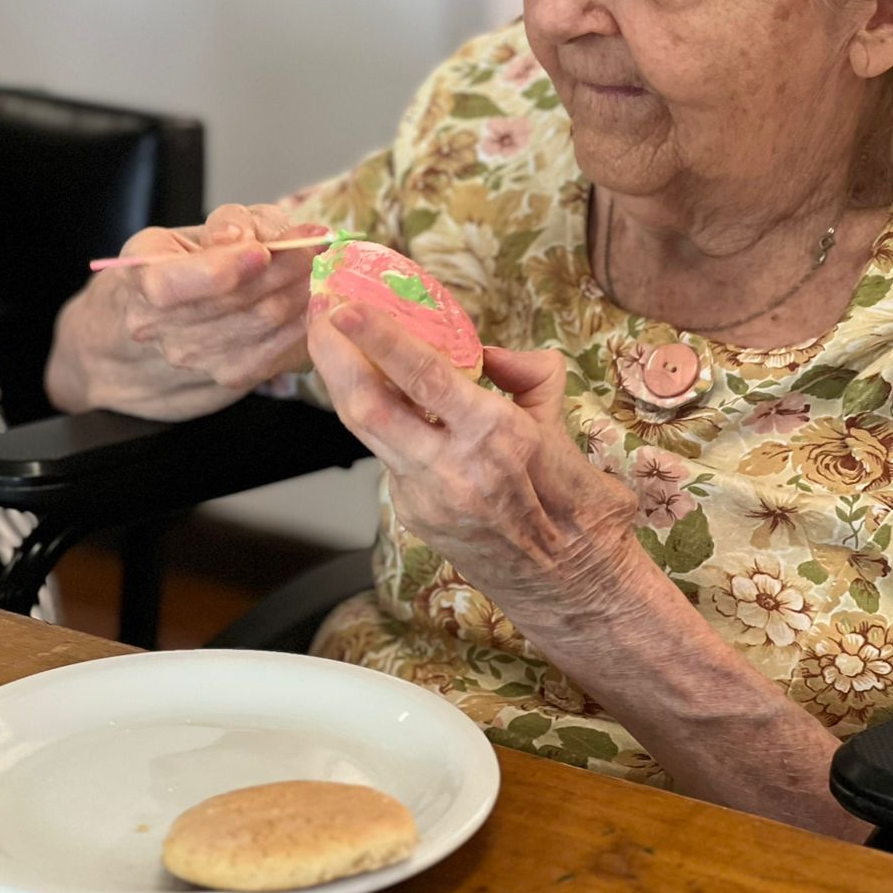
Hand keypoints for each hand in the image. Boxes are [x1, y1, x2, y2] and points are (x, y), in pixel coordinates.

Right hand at [116, 203, 331, 391]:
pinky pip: (276, 348)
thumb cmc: (197, 257)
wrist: (180, 315)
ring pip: (260, 323)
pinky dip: (305, 320)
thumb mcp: (206, 225)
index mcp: (140, 278)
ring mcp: (193, 357)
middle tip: (320, 243)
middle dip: (284, 268)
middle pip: (230, 302)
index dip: (218, 270)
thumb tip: (241, 237)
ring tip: (325, 263)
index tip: (260, 251)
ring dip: (302, 290)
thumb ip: (229, 223)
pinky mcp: (230, 374)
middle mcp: (159, 326)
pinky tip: (321, 297)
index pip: (169, 285)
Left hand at [306, 299, 640, 628]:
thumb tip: (486, 351)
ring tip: (328, 339)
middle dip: (332, 355)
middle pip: (368, 406)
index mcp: (494, 437)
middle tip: (318, 309)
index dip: (380, 340)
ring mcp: (424, 497)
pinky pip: (385, 454)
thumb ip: (526, 373)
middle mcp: (451, 468)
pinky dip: (374, 417)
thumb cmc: (574, 502)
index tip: (346, 307)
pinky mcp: (411, 515)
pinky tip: (367, 387)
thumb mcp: (561, 422)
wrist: (569, 584)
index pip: (425, 377)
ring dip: (340, 380)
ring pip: (364, 430)